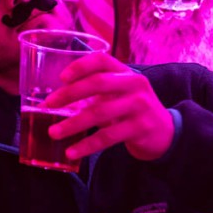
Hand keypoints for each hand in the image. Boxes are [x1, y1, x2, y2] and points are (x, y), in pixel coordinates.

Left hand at [43, 52, 173, 161]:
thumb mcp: (119, 93)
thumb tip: (57, 97)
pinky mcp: (140, 128)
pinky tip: (72, 152)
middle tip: (48, 105)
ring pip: (99, 113)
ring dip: (72, 124)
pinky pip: (107, 137)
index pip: (101, 60)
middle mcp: (134, 84)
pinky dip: (86, 145)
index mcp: (125, 72)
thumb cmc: (132, 109)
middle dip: (69, 94)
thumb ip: (95, 90)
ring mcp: (140, 106)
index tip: (61, 77)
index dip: (80, 66)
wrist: (165, 132)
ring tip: (53, 133)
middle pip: (97, 83)